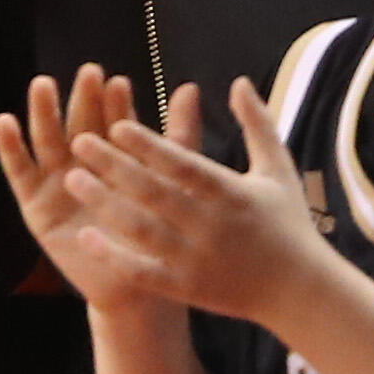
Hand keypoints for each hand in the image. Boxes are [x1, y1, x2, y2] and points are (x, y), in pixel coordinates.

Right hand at [0, 67, 174, 314]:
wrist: (141, 291)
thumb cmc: (159, 236)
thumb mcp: (170, 182)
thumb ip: (178, 135)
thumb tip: (190, 86)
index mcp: (114, 156)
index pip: (113, 121)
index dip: (115, 102)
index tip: (119, 82)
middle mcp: (82, 163)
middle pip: (78, 124)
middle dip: (81, 100)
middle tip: (86, 75)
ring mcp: (55, 182)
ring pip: (47, 141)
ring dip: (42, 113)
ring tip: (43, 86)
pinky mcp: (34, 205)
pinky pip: (19, 173)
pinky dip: (10, 147)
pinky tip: (5, 122)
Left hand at [58, 77, 341, 331]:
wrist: (302, 293)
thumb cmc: (289, 224)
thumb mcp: (278, 170)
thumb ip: (257, 124)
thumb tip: (238, 80)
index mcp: (232, 194)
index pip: (184, 165)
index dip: (150, 146)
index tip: (115, 124)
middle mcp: (212, 226)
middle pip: (155, 193)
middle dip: (114, 167)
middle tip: (78, 142)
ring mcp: (198, 260)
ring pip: (143, 230)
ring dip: (105, 204)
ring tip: (71, 178)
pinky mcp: (188, 290)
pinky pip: (144, 273)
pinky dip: (114, 255)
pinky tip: (85, 236)